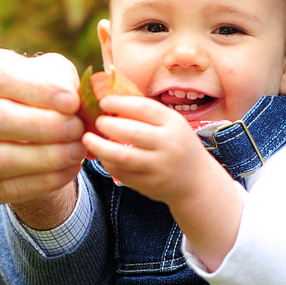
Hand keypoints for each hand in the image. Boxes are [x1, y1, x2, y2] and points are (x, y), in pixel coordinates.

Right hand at [0, 47, 85, 206]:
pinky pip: (3, 188)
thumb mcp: (47, 72)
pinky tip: (67, 170)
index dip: (35, 91)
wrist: (21, 125)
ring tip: (76, 149)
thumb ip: (58, 80)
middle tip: (76, 129)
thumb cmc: (34, 89)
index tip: (71, 101)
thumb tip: (69, 101)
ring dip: (43, 158)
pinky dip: (41, 182)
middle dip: (40, 127)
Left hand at [82, 95, 211, 204]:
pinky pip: (122, 173)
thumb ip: (147, 114)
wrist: (197, 182)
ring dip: (101, 147)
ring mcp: (159, 166)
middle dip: (108, 125)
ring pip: (123, 156)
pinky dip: (108, 163)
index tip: (102, 102)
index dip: (119, 102)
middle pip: (131, 131)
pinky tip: (102, 156)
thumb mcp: (172, 125)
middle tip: (96, 122)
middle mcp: (169, 144)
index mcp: (174, 123)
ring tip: (88, 139)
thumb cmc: (178, 146)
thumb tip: (111, 99)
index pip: (143, 107)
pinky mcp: (150, 184)